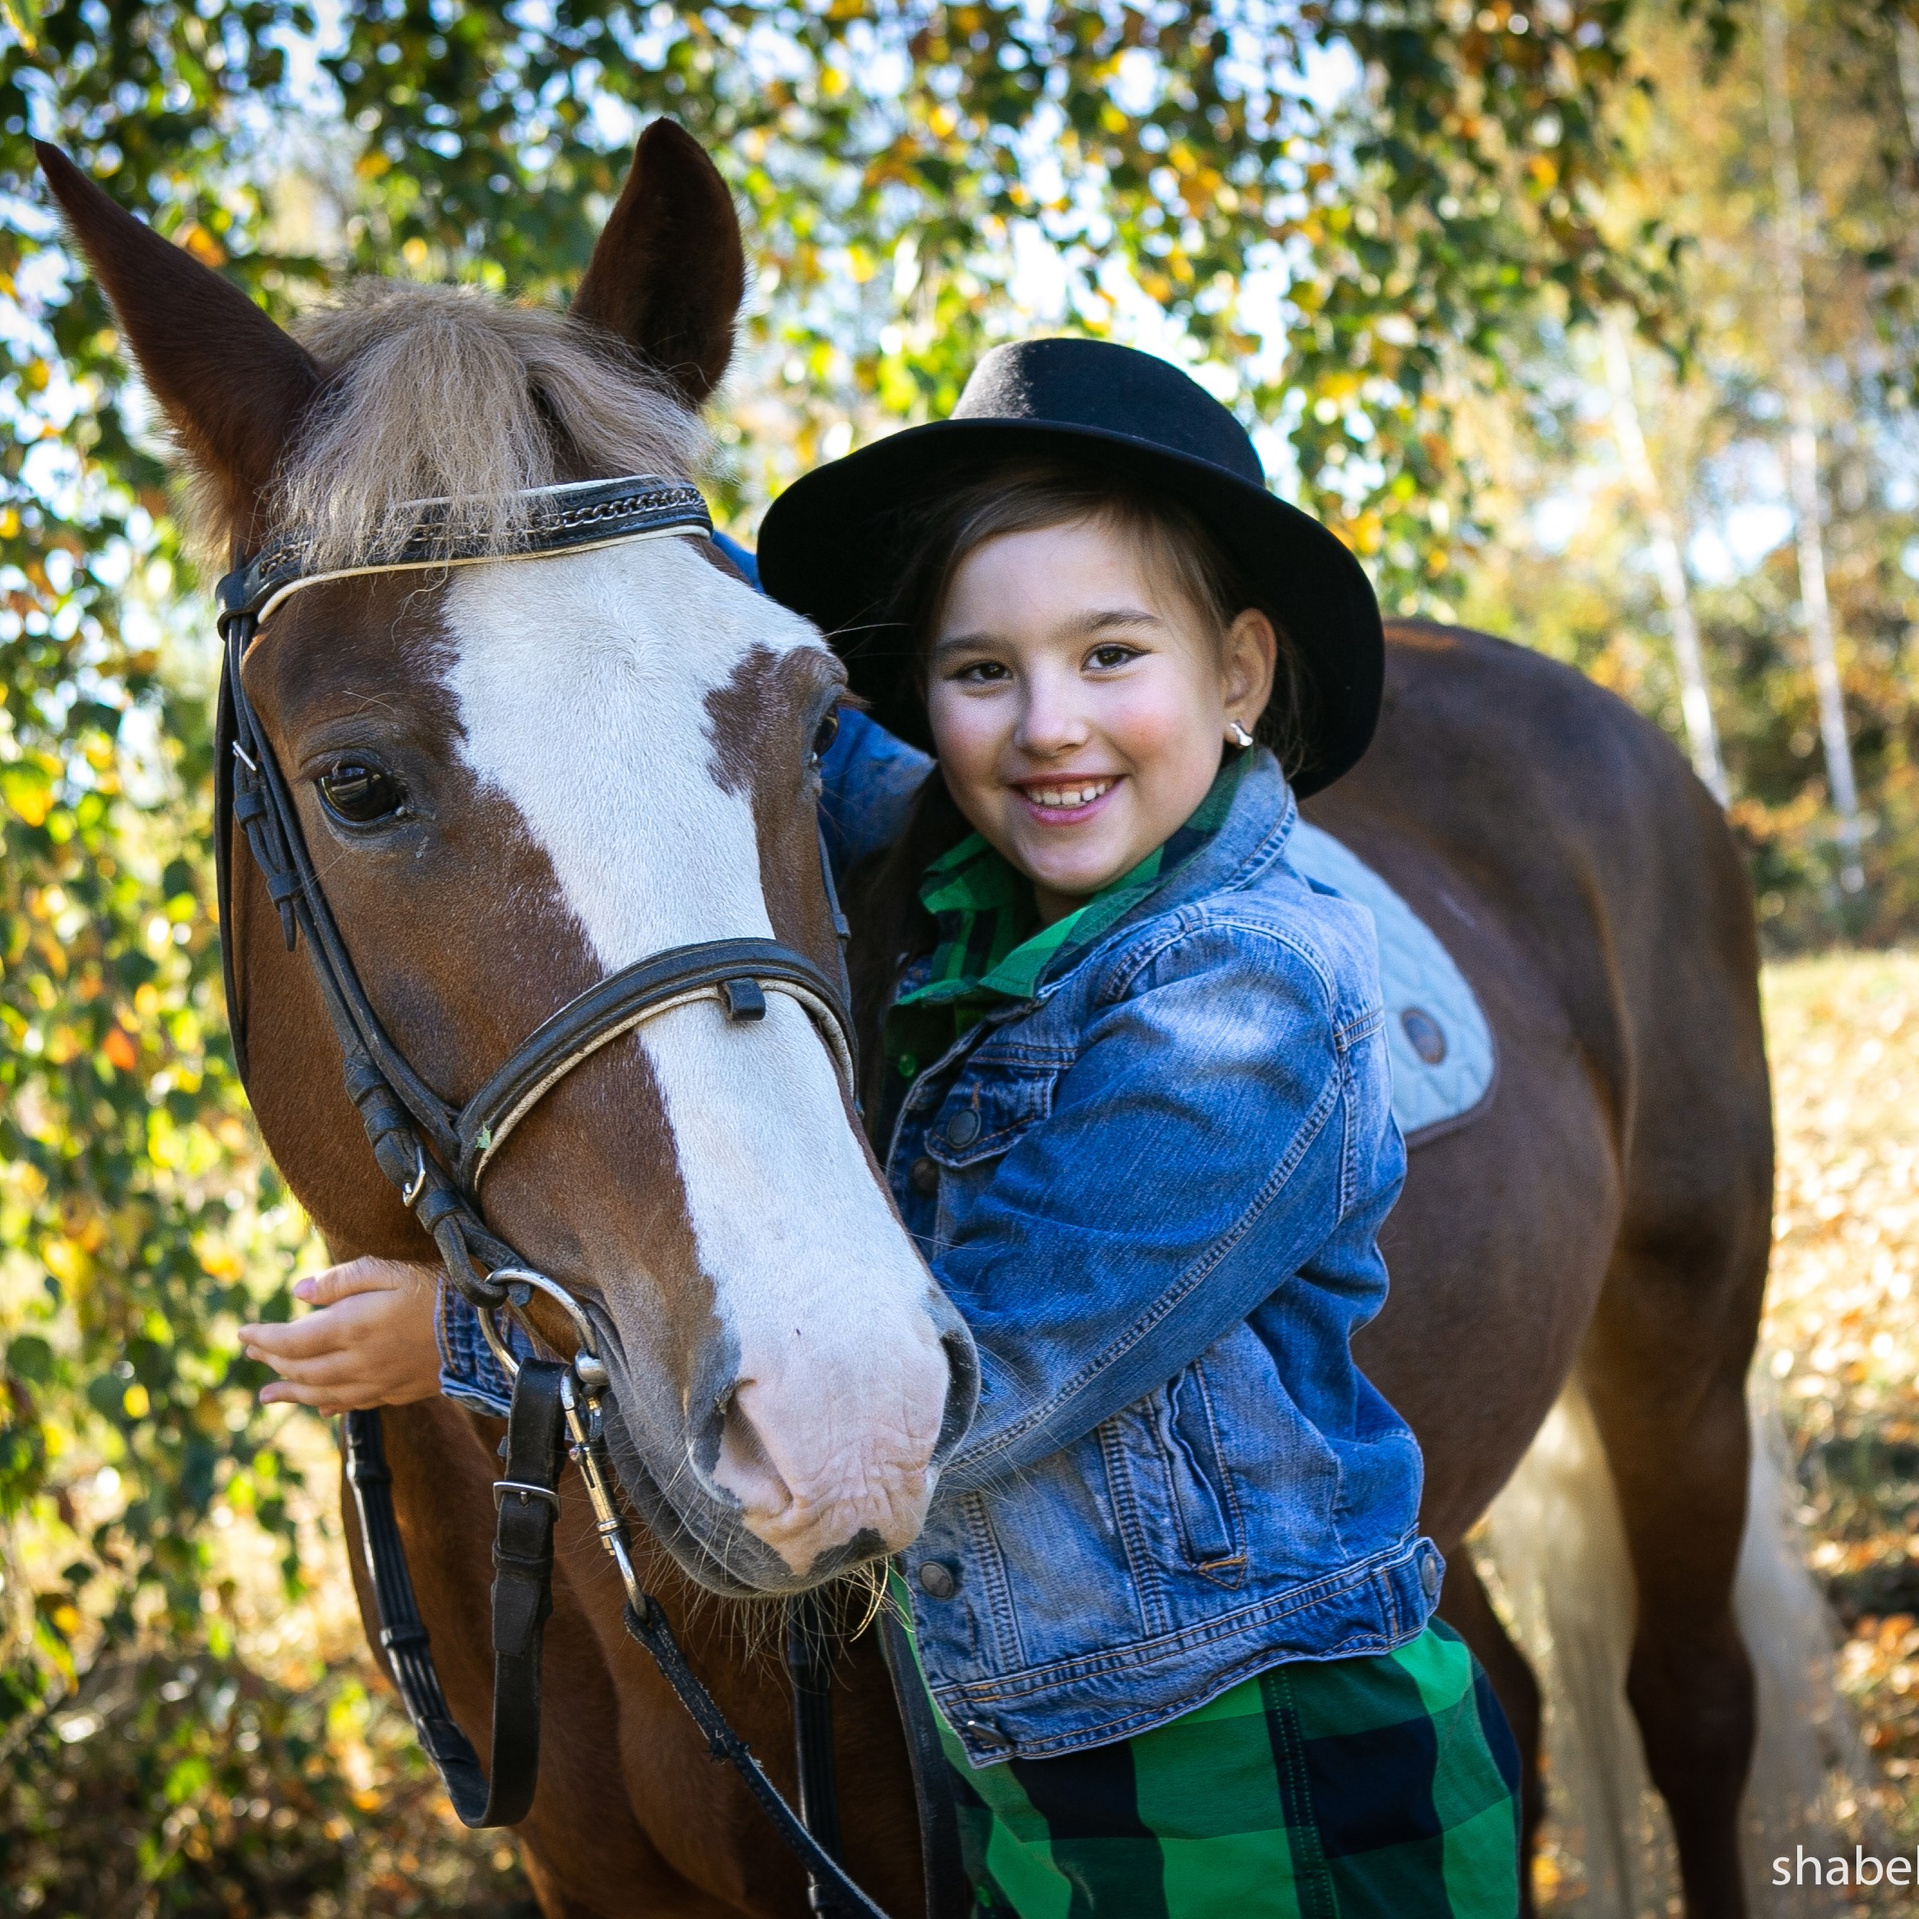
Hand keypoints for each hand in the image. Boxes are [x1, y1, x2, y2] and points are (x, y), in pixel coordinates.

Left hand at [240, 1257, 443, 1414]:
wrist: (484, 1331)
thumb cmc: (436, 1291)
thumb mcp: (388, 1270)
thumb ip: (340, 1281)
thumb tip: (298, 1292)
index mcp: (349, 1328)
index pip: (291, 1340)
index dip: (263, 1338)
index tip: (242, 1334)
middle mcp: (356, 1362)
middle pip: (302, 1368)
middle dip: (273, 1361)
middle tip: (253, 1355)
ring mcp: (376, 1382)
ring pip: (321, 1394)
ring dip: (291, 1393)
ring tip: (268, 1396)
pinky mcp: (397, 1392)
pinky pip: (353, 1405)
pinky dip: (329, 1406)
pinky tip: (321, 1408)